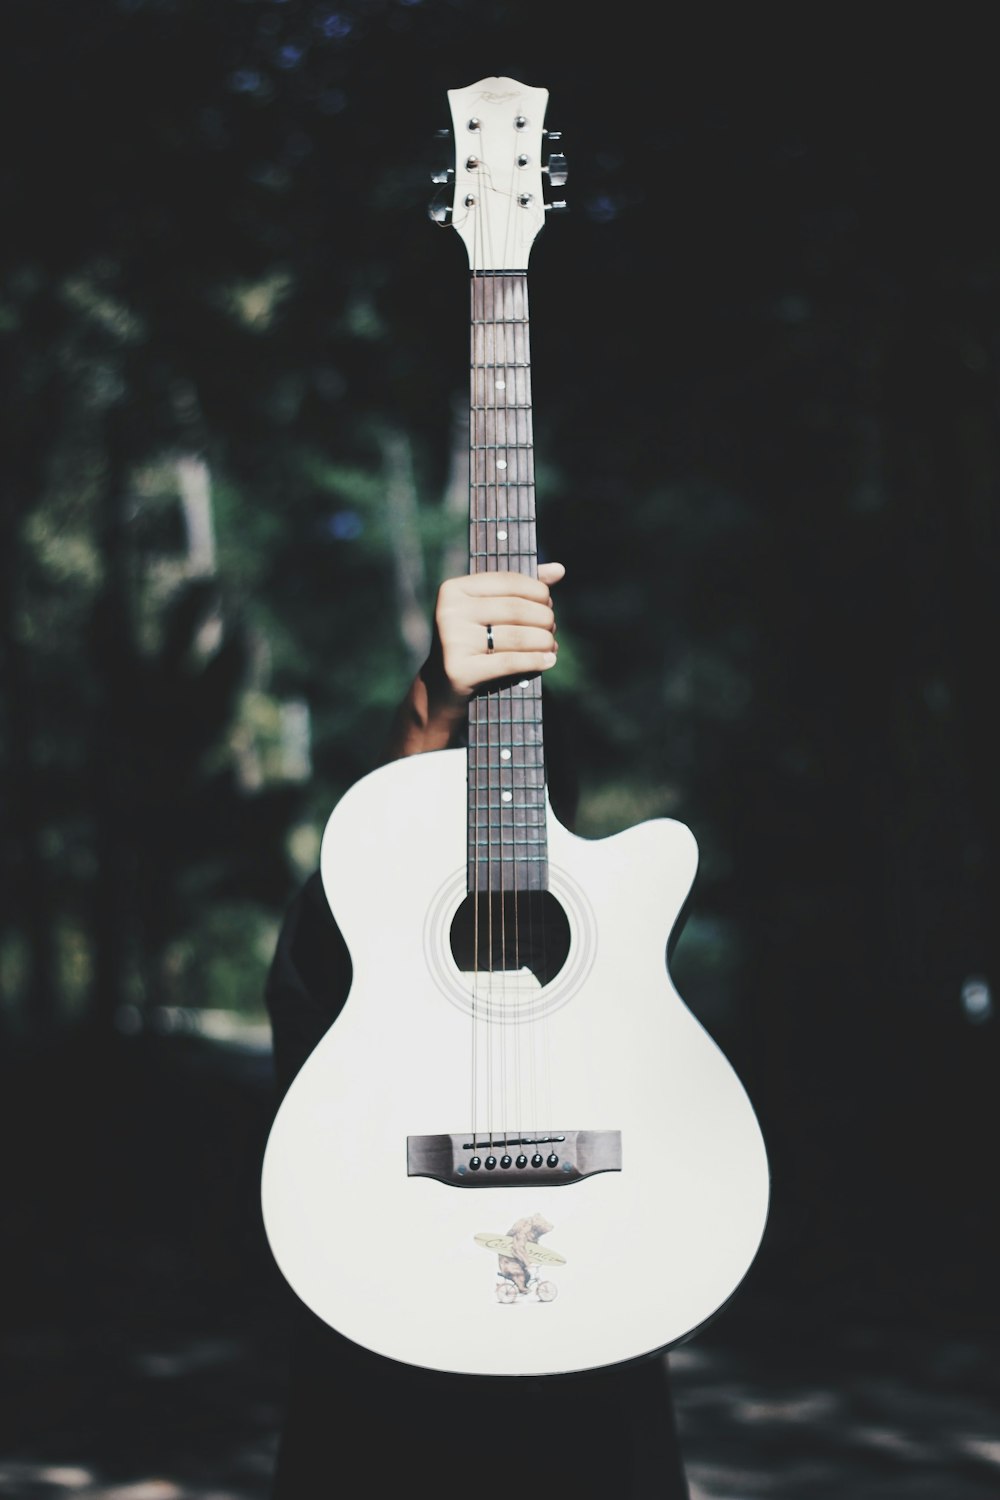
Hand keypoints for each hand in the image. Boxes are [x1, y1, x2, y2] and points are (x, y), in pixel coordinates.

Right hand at [430, 562, 564, 701]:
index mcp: (454, 589)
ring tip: (552, 645)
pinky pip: (509, 662)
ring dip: (543, 641)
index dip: (537, 590)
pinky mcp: (459, 669)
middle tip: (552, 628)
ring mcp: (452, 640)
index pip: (507, 581)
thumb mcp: (490, 610)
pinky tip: (548, 661)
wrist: (443, 686)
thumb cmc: (474, 641)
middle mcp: (450, 611)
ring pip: (516, 636)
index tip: (549, 602)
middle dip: (543, 618)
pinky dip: (535, 661)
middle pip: (514, 609)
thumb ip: (521, 588)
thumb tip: (559, 569)